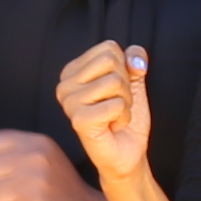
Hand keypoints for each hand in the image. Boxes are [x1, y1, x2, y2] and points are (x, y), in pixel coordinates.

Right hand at [52, 38, 154, 182]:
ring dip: (125, 102)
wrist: (127, 153)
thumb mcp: (133, 81)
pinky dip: (123, 116)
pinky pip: (116, 104)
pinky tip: (112, 126)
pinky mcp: (78, 121)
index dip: (124, 68)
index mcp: (72, 71)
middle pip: (110, 60)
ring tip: (114, 116)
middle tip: (117, 104)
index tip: (116, 90)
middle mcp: (64, 85)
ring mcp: (68, 103)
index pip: (108, 48)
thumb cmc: (125, 118)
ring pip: (115, 82)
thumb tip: (135, 60)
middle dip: (125, 84)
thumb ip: (133, 59)